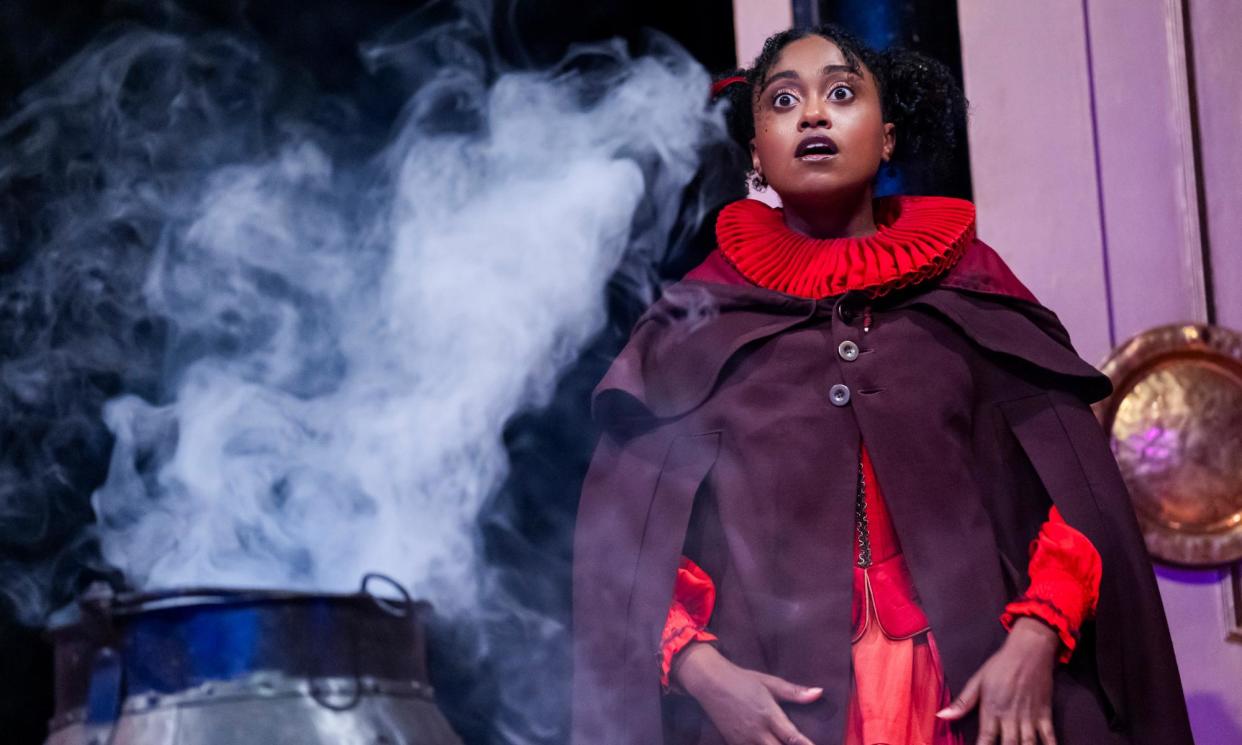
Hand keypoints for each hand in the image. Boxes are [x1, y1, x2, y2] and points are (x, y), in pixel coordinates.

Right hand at [673, 642, 821, 744]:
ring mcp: (744, 741)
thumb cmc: (742, 679)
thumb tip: (819, 692)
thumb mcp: (769, 682)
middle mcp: (757, 732)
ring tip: (780, 743)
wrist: (710, 683)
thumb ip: (794, 692)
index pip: (792, 738)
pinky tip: (768, 744)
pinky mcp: (734, 744)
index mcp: (769, 715)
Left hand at [936, 617, 1060, 743]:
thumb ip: (962, 702)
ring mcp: (1029, 717)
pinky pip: (1049, 737)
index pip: (985, 740)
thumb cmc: (1000, 665)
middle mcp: (1010, 717)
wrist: (1029, 650)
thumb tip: (941, 716)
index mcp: (991, 710)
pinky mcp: (1045, 714)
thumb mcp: (977, 681)